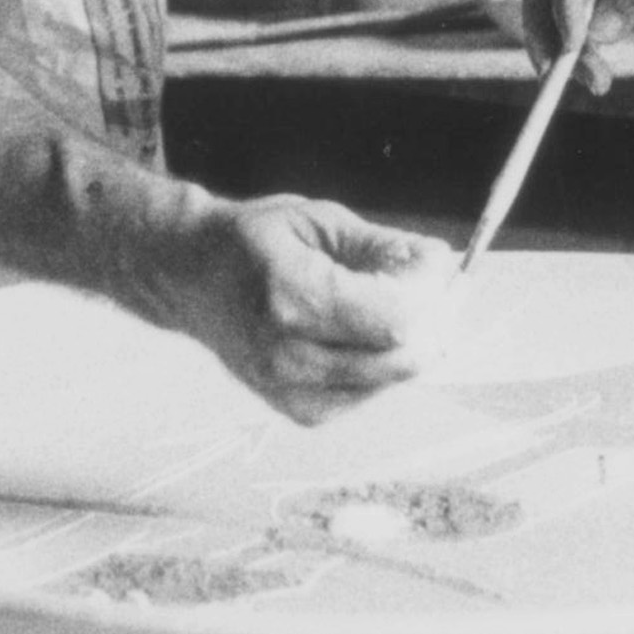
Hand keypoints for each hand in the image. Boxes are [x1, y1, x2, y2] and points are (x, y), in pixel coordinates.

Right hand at [125, 195, 460, 423]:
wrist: (189, 278)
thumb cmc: (253, 240)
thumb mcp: (318, 221)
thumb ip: (384, 247)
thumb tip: (443, 263)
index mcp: (291, 298)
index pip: (393, 319)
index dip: (431, 295)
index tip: (441, 267)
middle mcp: (289, 355)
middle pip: (401, 357)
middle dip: (436, 320)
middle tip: (444, 287)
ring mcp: (291, 391)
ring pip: (392, 379)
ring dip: (415, 343)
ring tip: (404, 301)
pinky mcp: (299, 412)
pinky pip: (370, 393)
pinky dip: (384, 363)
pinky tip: (369, 332)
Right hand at [524, 0, 633, 91]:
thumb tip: (597, 29)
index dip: (566, 1)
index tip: (578, 43)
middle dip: (553, 32)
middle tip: (574, 76)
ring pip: (550, 10)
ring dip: (562, 51)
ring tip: (597, 82)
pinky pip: (572, 26)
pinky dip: (576, 54)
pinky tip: (597, 75)